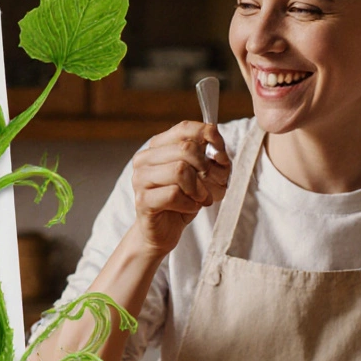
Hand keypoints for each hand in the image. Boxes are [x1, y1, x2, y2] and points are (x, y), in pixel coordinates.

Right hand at [129, 121, 229, 256]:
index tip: (220, 152)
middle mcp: (145, 158)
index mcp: (158, 146)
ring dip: (199, 188)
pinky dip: (190, 203)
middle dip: (207, 168)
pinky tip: (190, 208)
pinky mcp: (142, 200)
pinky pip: (174, 194)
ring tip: (201, 198)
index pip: (184, 128)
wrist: (162, 232)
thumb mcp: (203, 175)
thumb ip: (212, 158)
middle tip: (211, 185)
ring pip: (180, 170)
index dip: (207, 135)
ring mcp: (140, 179)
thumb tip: (219, 151)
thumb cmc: (183, 200)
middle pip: (186, 149)